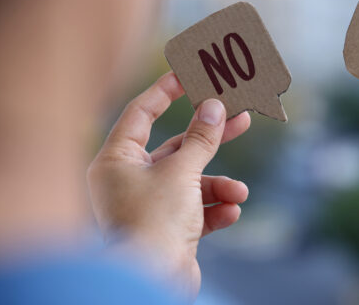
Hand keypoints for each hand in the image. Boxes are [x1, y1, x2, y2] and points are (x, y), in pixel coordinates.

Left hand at [88, 72, 249, 297]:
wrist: (152, 283)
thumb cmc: (155, 222)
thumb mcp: (182, 172)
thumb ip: (200, 138)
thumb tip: (214, 106)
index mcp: (117, 160)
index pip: (141, 112)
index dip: (166, 91)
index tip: (191, 74)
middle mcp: (129, 180)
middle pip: (176, 147)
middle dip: (210, 137)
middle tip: (241, 116)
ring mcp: (149, 205)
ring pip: (191, 181)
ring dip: (218, 186)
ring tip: (238, 192)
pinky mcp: (168, 228)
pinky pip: (195, 210)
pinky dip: (214, 210)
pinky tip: (230, 213)